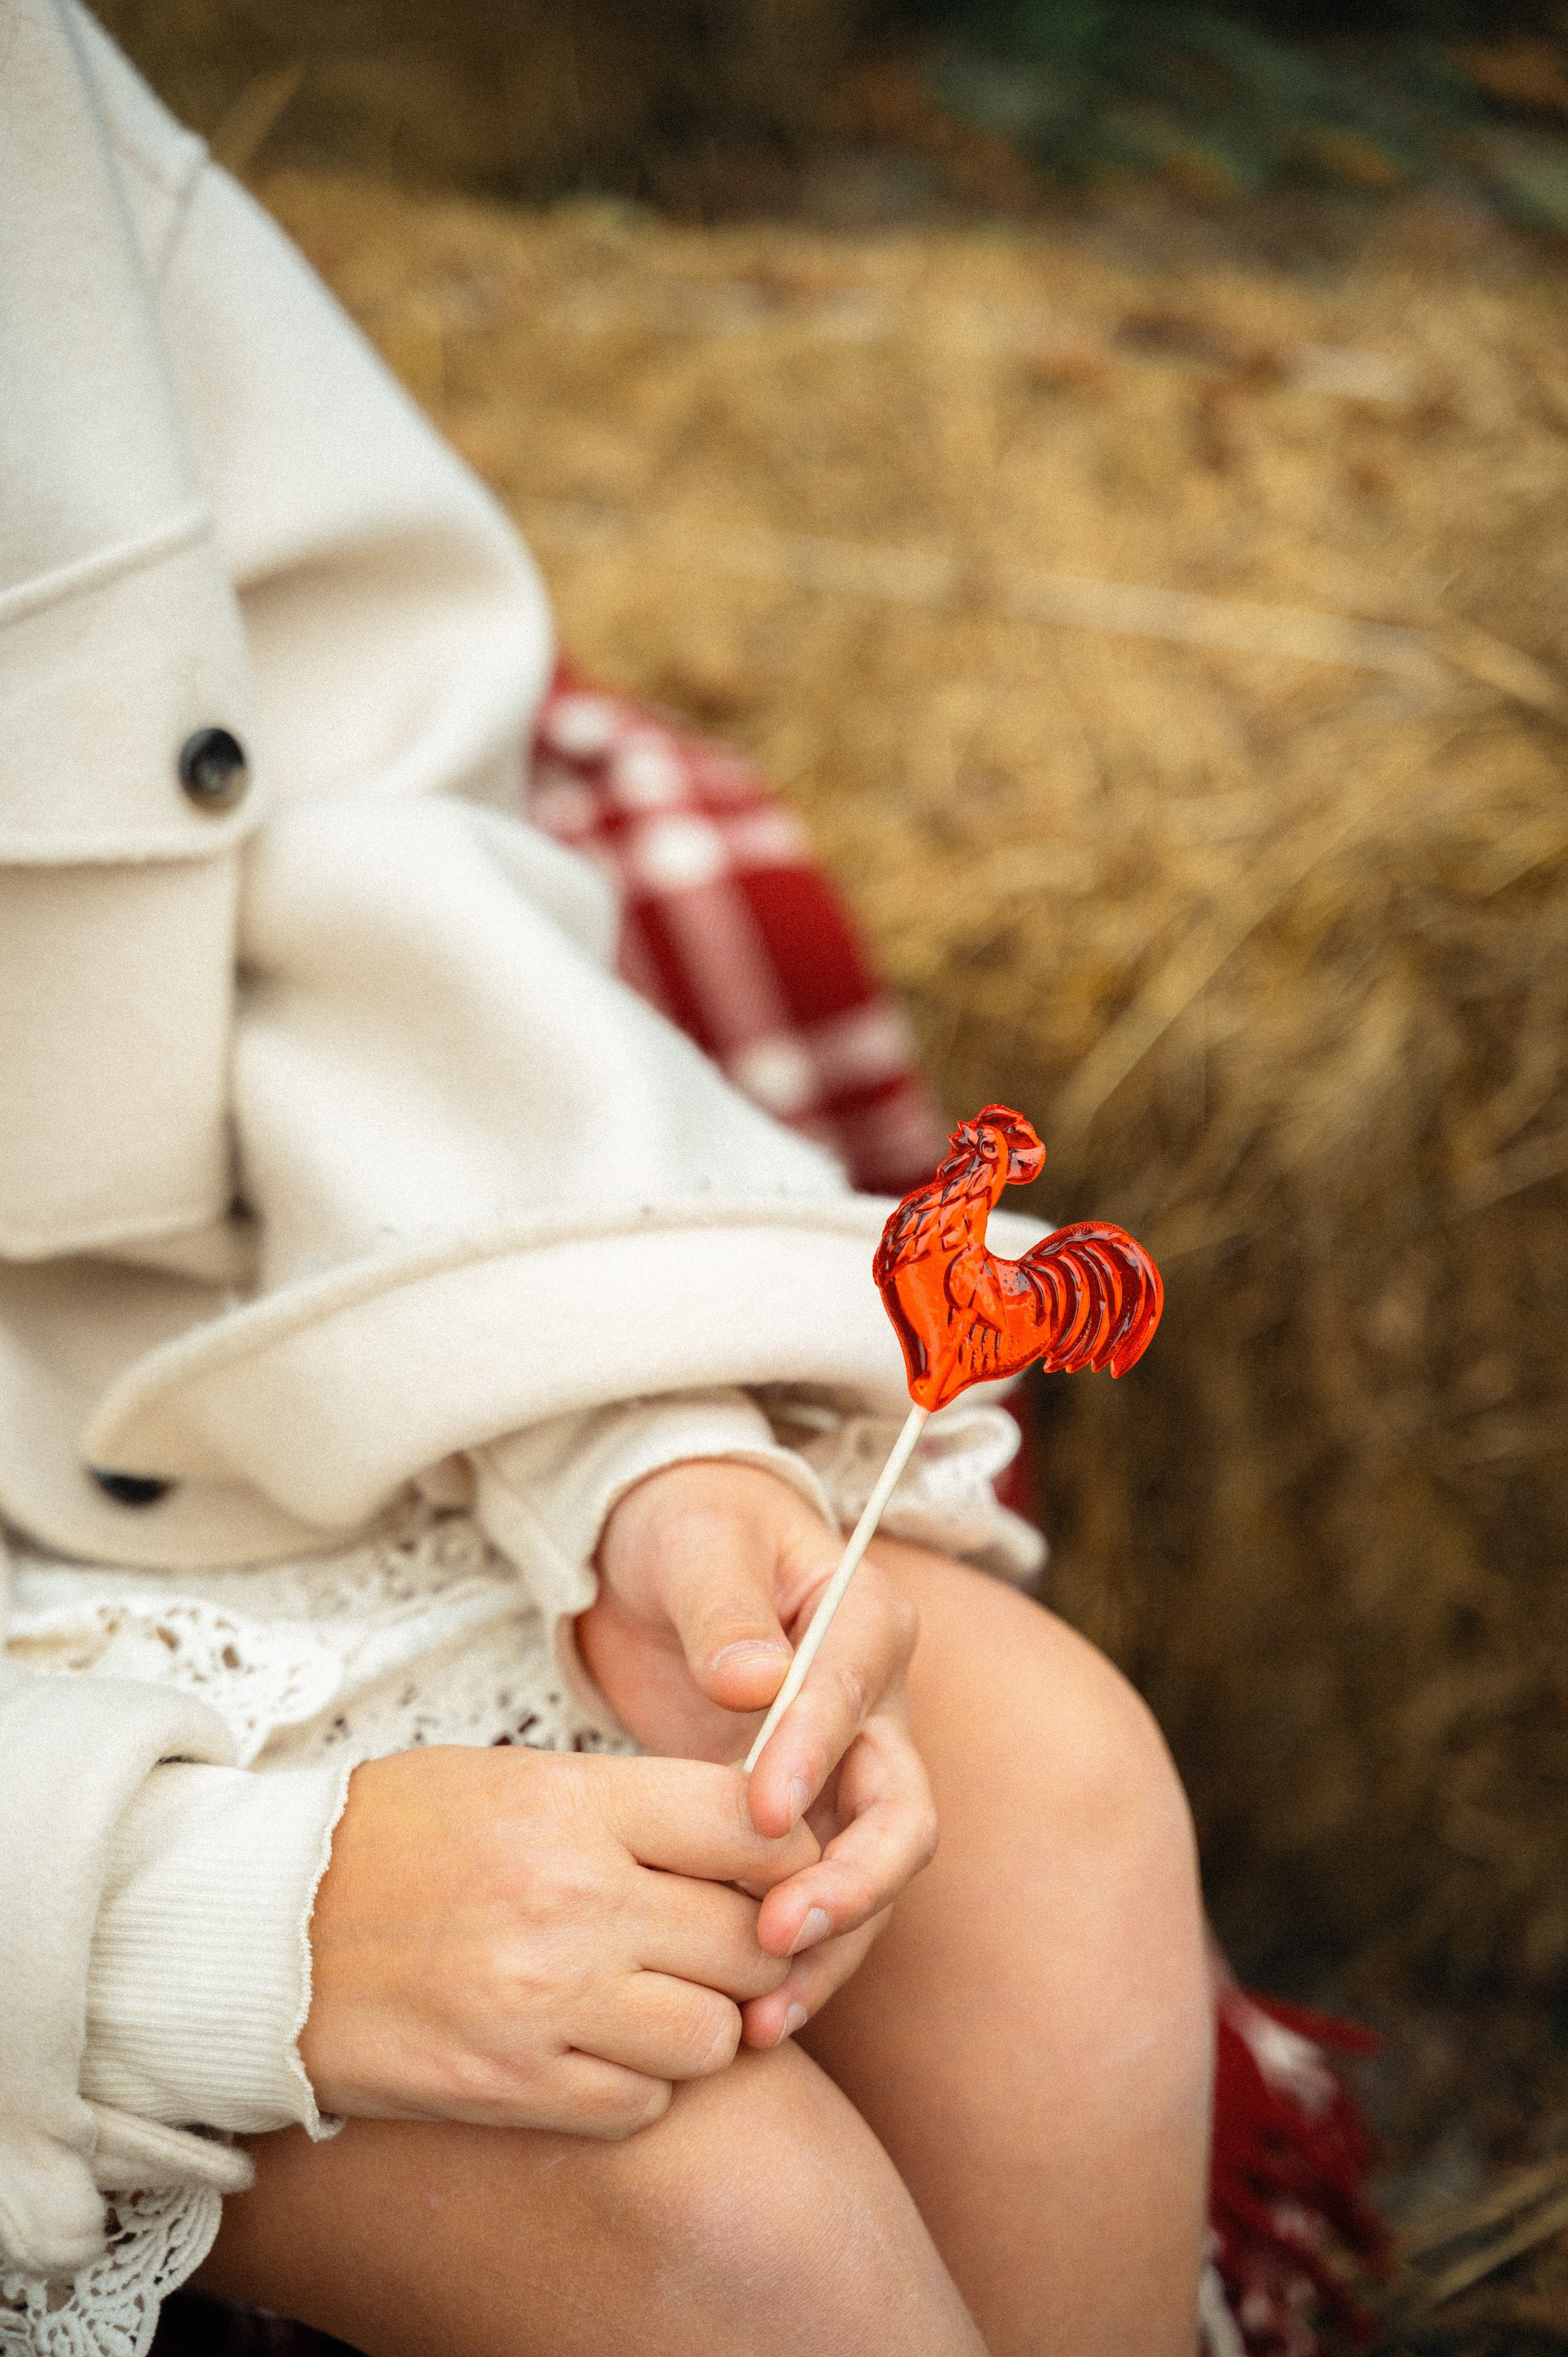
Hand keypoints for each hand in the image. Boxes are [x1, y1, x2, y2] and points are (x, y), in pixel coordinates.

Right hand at [298, 1744, 816, 2137]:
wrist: (265, 1926)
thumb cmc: (398, 1834)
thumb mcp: (515, 1777)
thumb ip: (632, 1807)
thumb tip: (754, 1836)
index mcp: (576, 1804)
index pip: (752, 1827)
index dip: (786, 1852)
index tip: (773, 1866)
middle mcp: (575, 1901)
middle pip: (751, 1941)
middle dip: (756, 1948)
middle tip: (723, 1943)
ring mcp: (545, 2001)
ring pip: (714, 2036)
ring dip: (702, 2024)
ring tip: (653, 1995)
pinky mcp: (512, 2087)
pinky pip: (642, 2102)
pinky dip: (638, 2084)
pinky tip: (595, 2045)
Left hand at [581, 1461, 937, 2049]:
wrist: (662, 1549)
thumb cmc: (685, 1527)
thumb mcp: (692, 1541)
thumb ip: (720, 1607)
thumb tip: (750, 1681)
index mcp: (865, 1619)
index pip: (857, 1693)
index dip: (815, 1752)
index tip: (762, 1813)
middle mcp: (878, 1706)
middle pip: (901, 1814)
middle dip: (851, 1884)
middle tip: (777, 1935)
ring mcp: (846, 1773)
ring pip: (869, 1879)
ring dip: (827, 1949)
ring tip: (762, 2013)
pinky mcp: (802, 1822)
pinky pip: (817, 1900)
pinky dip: (794, 1959)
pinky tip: (750, 2015)